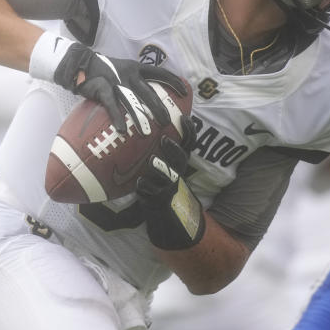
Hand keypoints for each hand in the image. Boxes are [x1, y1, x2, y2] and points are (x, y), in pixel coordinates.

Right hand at [54, 42, 186, 133]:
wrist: (80, 64)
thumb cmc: (104, 71)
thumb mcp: (123, 70)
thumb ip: (136, 81)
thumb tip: (151, 96)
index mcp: (136, 68)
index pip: (160, 73)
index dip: (173, 81)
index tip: (184, 92)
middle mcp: (129, 74)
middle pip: (148, 92)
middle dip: (159, 108)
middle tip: (167, 122)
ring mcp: (116, 81)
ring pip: (132, 101)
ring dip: (141, 118)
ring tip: (148, 133)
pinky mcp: (102, 88)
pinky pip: (112, 105)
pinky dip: (117, 118)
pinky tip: (122, 130)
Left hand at [136, 116, 203, 250]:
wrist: (162, 212)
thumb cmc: (158, 180)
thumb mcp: (162, 163)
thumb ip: (159, 148)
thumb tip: (146, 120)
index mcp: (179, 162)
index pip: (188, 144)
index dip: (189, 131)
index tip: (184, 118)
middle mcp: (177, 173)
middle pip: (180, 160)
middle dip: (174, 150)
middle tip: (164, 139)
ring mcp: (168, 187)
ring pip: (168, 177)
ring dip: (161, 168)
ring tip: (152, 160)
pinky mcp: (158, 200)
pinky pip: (152, 193)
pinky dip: (146, 187)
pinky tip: (140, 182)